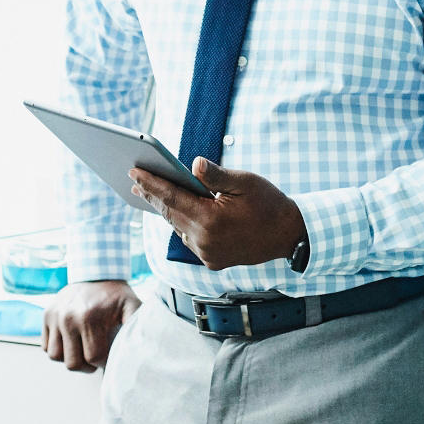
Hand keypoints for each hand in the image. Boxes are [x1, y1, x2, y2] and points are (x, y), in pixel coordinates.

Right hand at [41, 279, 139, 371]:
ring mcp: (55, 316)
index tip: (109, 356)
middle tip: (95, 358)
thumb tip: (143, 348)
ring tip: (82, 352)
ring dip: (70, 359)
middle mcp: (68, 318)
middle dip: (87, 366)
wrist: (95, 272)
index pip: (93, 358)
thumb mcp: (132, 307)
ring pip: (56, 356)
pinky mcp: (47, 315)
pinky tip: (72, 344)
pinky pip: (46, 346)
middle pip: (72, 363)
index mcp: (90, 318)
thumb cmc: (116, 295)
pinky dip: (58, 350)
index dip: (103, 363)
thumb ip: (138, 327)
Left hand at [128, 158, 304, 270]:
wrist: (289, 236)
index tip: (134, 172)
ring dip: (164, 210)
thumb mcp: (245, 182)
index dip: (151, 183)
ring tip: (149, 194)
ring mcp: (207, 253)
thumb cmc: (269, 204)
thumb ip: (216, 175)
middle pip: (170, 213)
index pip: (172, 197)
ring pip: (177, 227)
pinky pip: (189, 239)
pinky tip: (174, 213)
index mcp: (211, 219)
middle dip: (152, 195)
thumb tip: (193, 163)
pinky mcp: (212, 260)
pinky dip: (180, 224)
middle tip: (135, 180)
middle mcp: (205, 240)